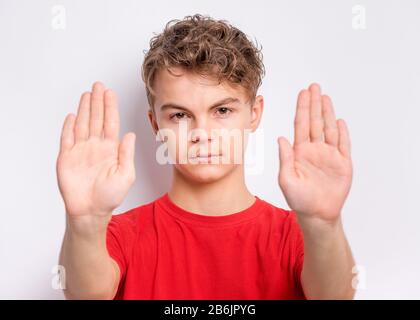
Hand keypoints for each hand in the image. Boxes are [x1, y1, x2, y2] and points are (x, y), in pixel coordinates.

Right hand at [56, 82, 135, 226]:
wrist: (91, 211)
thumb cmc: (110, 196)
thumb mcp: (126, 175)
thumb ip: (126, 154)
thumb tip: (129, 135)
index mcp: (111, 149)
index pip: (110, 123)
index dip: (110, 107)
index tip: (110, 93)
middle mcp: (96, 146)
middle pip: (96, 119)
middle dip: (97, 102)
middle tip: (98, 85)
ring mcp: (81, 151)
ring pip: (82, 124)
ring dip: (84, 109)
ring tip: (87, 94)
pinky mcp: (66, 158)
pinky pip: (67, 139)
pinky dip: (68, 127)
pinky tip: (71, 115)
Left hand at [277, 83, 351, 223]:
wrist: (317, 214)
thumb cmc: (299, 199)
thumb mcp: (286, 179)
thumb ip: (285, 158)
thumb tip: (281, 138)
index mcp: (300, 151)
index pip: (301, 125)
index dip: (302, 108)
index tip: (303, 93)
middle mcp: (314, 150)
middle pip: (315, 122)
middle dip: (314, 104)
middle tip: (314, 86)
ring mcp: (329, 155)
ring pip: (329, 129)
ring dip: (328, 113)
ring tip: (325, 97)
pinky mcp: (343, 163)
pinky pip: (343, 144)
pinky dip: (342, 132)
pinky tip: (340, 120)